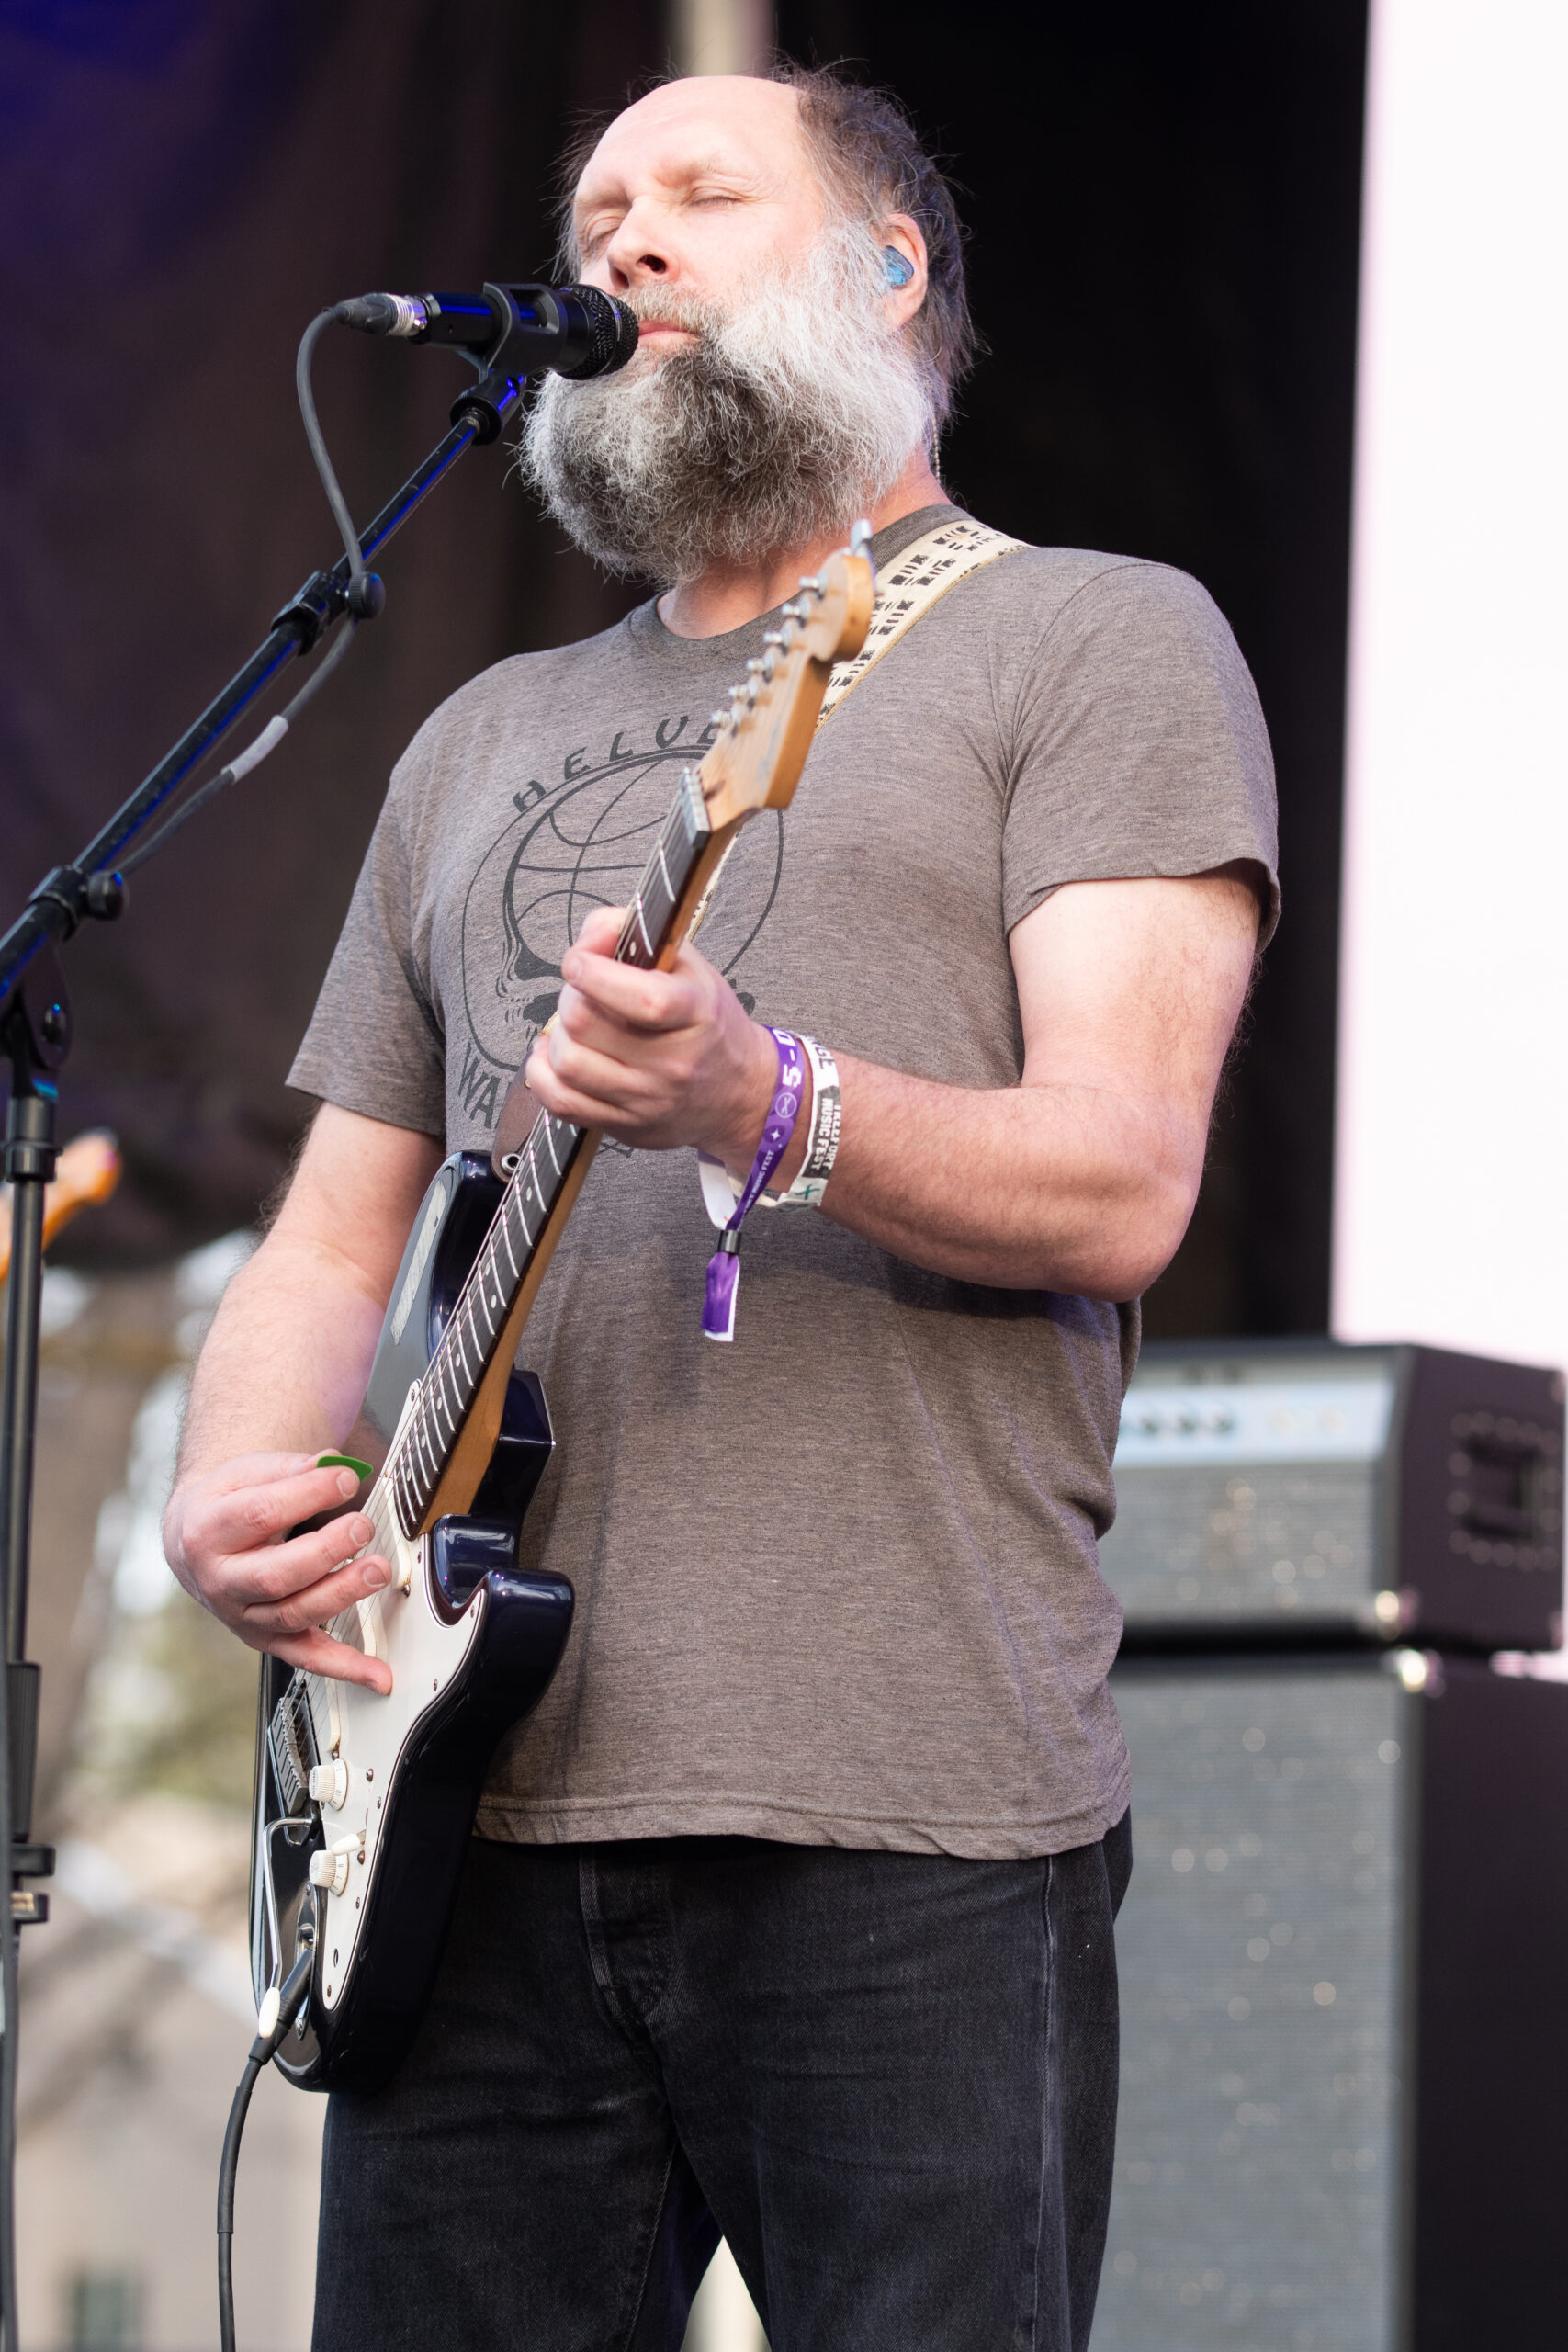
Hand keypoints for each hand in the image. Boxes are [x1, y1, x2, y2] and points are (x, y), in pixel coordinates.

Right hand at [163, 1453, 393, 1692]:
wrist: (194, 1541)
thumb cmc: (225, 1505)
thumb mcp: (244, 1473)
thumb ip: (288, 1468)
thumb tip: (331, 1465)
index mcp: (208, 1532)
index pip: (259, 1515)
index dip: (307, 1494)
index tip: (345, 1478)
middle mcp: (220, 1581)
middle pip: (274, 1575)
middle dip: (324, 1552)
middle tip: (362, 1527)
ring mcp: (242, 1616)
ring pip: (292, 1615)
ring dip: (340, 1595)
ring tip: (377, 1570)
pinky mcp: (265, 1638)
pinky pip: (306, 1657)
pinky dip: (344, 1668)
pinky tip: (377, 1673)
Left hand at [525, 906, 778, 1165]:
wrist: (738, 1091)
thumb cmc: (708, 1023)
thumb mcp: (688, 964)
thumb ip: (633, 932)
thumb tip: (588, 938)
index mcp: (695, 1013)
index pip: (640, 998)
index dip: (593, 971)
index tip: (579, 962)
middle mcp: (673, 1062)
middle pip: (585, 1023)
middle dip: (571, 997)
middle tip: (583, 994)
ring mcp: (647, 1099)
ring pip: (567, 1062)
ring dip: (557, 1036)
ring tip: (575, 1027)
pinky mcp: (625, 1126)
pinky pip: (561, 1102)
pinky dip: (543, 1074)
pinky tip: (556, 1058)